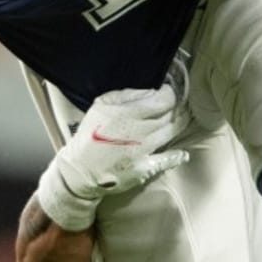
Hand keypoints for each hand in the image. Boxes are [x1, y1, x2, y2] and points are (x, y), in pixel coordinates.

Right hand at [34, 83, 190, 231]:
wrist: (79, 169)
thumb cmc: (89, 136)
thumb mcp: (100, 106)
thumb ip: (125, 95)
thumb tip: (149, 92)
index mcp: (127, 113)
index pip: (163, 99)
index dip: (170, 93)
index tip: (168, 92)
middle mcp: (139, 131)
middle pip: (170, 114)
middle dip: (177, 107)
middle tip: (177, 104)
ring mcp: (144, 150)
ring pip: (172, 132)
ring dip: (180, 123)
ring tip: (181, 119)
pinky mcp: (145, 168)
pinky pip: (169, 159)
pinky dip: (177, 155)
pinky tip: (181, 153)